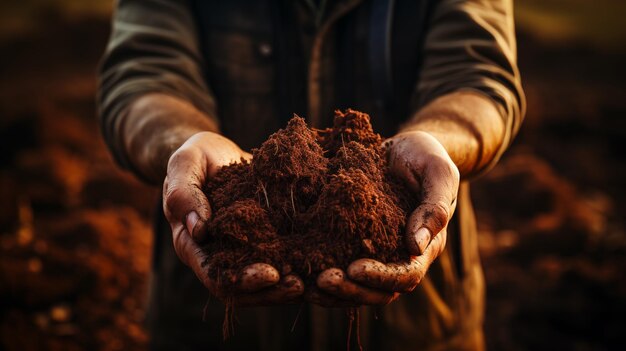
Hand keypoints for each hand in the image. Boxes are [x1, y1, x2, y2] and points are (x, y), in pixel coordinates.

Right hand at [163, 131, 303, 304]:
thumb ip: (184, 193)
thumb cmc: (195, 156)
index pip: (216, 276)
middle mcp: (219, 255)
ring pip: (265, 280)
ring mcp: (244, 249)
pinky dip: (300, 262)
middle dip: (272, 291)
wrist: (216, 151)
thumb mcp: (184, 164)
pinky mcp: (266, 239)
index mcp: (193, 245)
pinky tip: (322, 259)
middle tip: (299, 285)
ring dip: (287, 285)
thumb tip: (200, 229)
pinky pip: (282, 257)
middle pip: (244, 288)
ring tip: (314, 281)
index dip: (242, 281)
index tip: (270, 275)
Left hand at [314, 130, 458, 304]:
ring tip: (305, 284)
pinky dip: (318, 269)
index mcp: (425, 246)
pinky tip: (295, 266)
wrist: (403, 146)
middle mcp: (398, 255)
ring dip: (331, 290)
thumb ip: (434, 207)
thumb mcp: (438, 172)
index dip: (381, 277)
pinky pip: (336, 262)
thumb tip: (417, 246)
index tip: (355, 268)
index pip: (406, 275)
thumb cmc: (425, 156)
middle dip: (350, 290)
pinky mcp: (351, 241)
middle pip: (377, 291)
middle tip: (321, 280)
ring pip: (354, 285)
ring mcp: (374, 251)